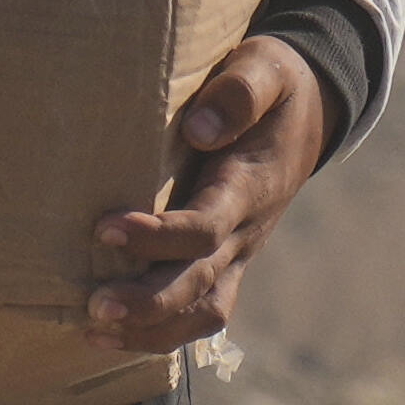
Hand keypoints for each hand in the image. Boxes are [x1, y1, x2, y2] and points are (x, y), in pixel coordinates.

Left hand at [83, 35, 336, 354]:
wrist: (311, 111)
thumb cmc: (274, 85)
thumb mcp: (266, 68)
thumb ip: (239, 94)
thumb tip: (200, 129)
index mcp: (251, 186)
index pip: (207, 226)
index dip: (157, 237)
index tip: (104, 228)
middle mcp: (246, 230)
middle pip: (201, 282)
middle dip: (149, 302)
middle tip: (95, 306)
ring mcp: (239, 253)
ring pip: (203, 311)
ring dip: (152, 330)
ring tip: (94, 332)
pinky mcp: (226, 262)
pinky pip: (200, 311)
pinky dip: (159, 331)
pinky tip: (110, 335)